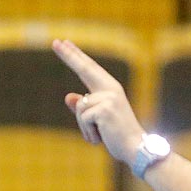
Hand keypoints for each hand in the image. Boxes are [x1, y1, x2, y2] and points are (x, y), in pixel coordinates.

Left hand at [53, 40, 146, 166]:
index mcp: (110, 88)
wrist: (135, 148)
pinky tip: (101, 137)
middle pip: (84, 68)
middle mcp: (110, 88)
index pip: (88, 68)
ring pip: (79, 108)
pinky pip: (83, 119)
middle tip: (55, 42)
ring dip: (84, 127)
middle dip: (69, 55)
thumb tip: (69, 97)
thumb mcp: (97, 120)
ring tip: (100, 134)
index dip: (75, 55)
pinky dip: (88, 132)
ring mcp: (108, 97)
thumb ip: (83, 107)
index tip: (63, 43)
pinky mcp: (104, 109)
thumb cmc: (116, 135)